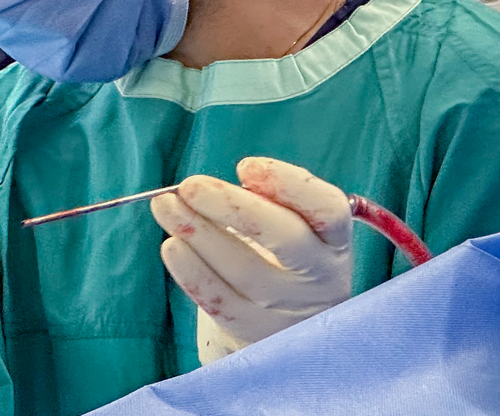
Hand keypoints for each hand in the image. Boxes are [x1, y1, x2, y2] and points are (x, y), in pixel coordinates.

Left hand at [152, 157, 352, 363]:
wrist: (290, 324)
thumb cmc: (287, 257)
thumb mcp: (296, 226)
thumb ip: (273, 202)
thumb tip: (228, 185)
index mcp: (334, 241)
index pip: (327, 209)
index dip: (288, 184)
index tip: (245, 166)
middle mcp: (320, 276)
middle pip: (285, 238)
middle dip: (233, 206)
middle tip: (190, 185)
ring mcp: (288, 308)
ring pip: (243, 269)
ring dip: (199, 233)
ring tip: (166, 206)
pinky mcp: (255, 332)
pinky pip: (220, 301)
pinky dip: (192, 273)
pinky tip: (171, 247)